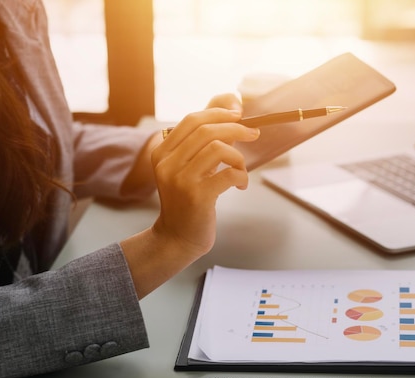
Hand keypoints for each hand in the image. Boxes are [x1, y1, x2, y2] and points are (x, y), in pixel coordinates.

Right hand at [150, 94, 259, 257]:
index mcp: (161, 152)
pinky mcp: (197, 196)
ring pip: (218, 149)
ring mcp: (180, 180)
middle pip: (206, 130)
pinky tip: (240, 185)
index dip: (218, 112)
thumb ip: (203, 137)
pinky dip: (241, 176)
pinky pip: (228, 173)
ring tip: (240, 169)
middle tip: (253, 134)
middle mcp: (166, 163)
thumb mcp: (189, 165)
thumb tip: (232, 102)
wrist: (178, 237)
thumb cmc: (189, 198)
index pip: (192, 120)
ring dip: (238, 157)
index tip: (239, 115)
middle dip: (235, 128)